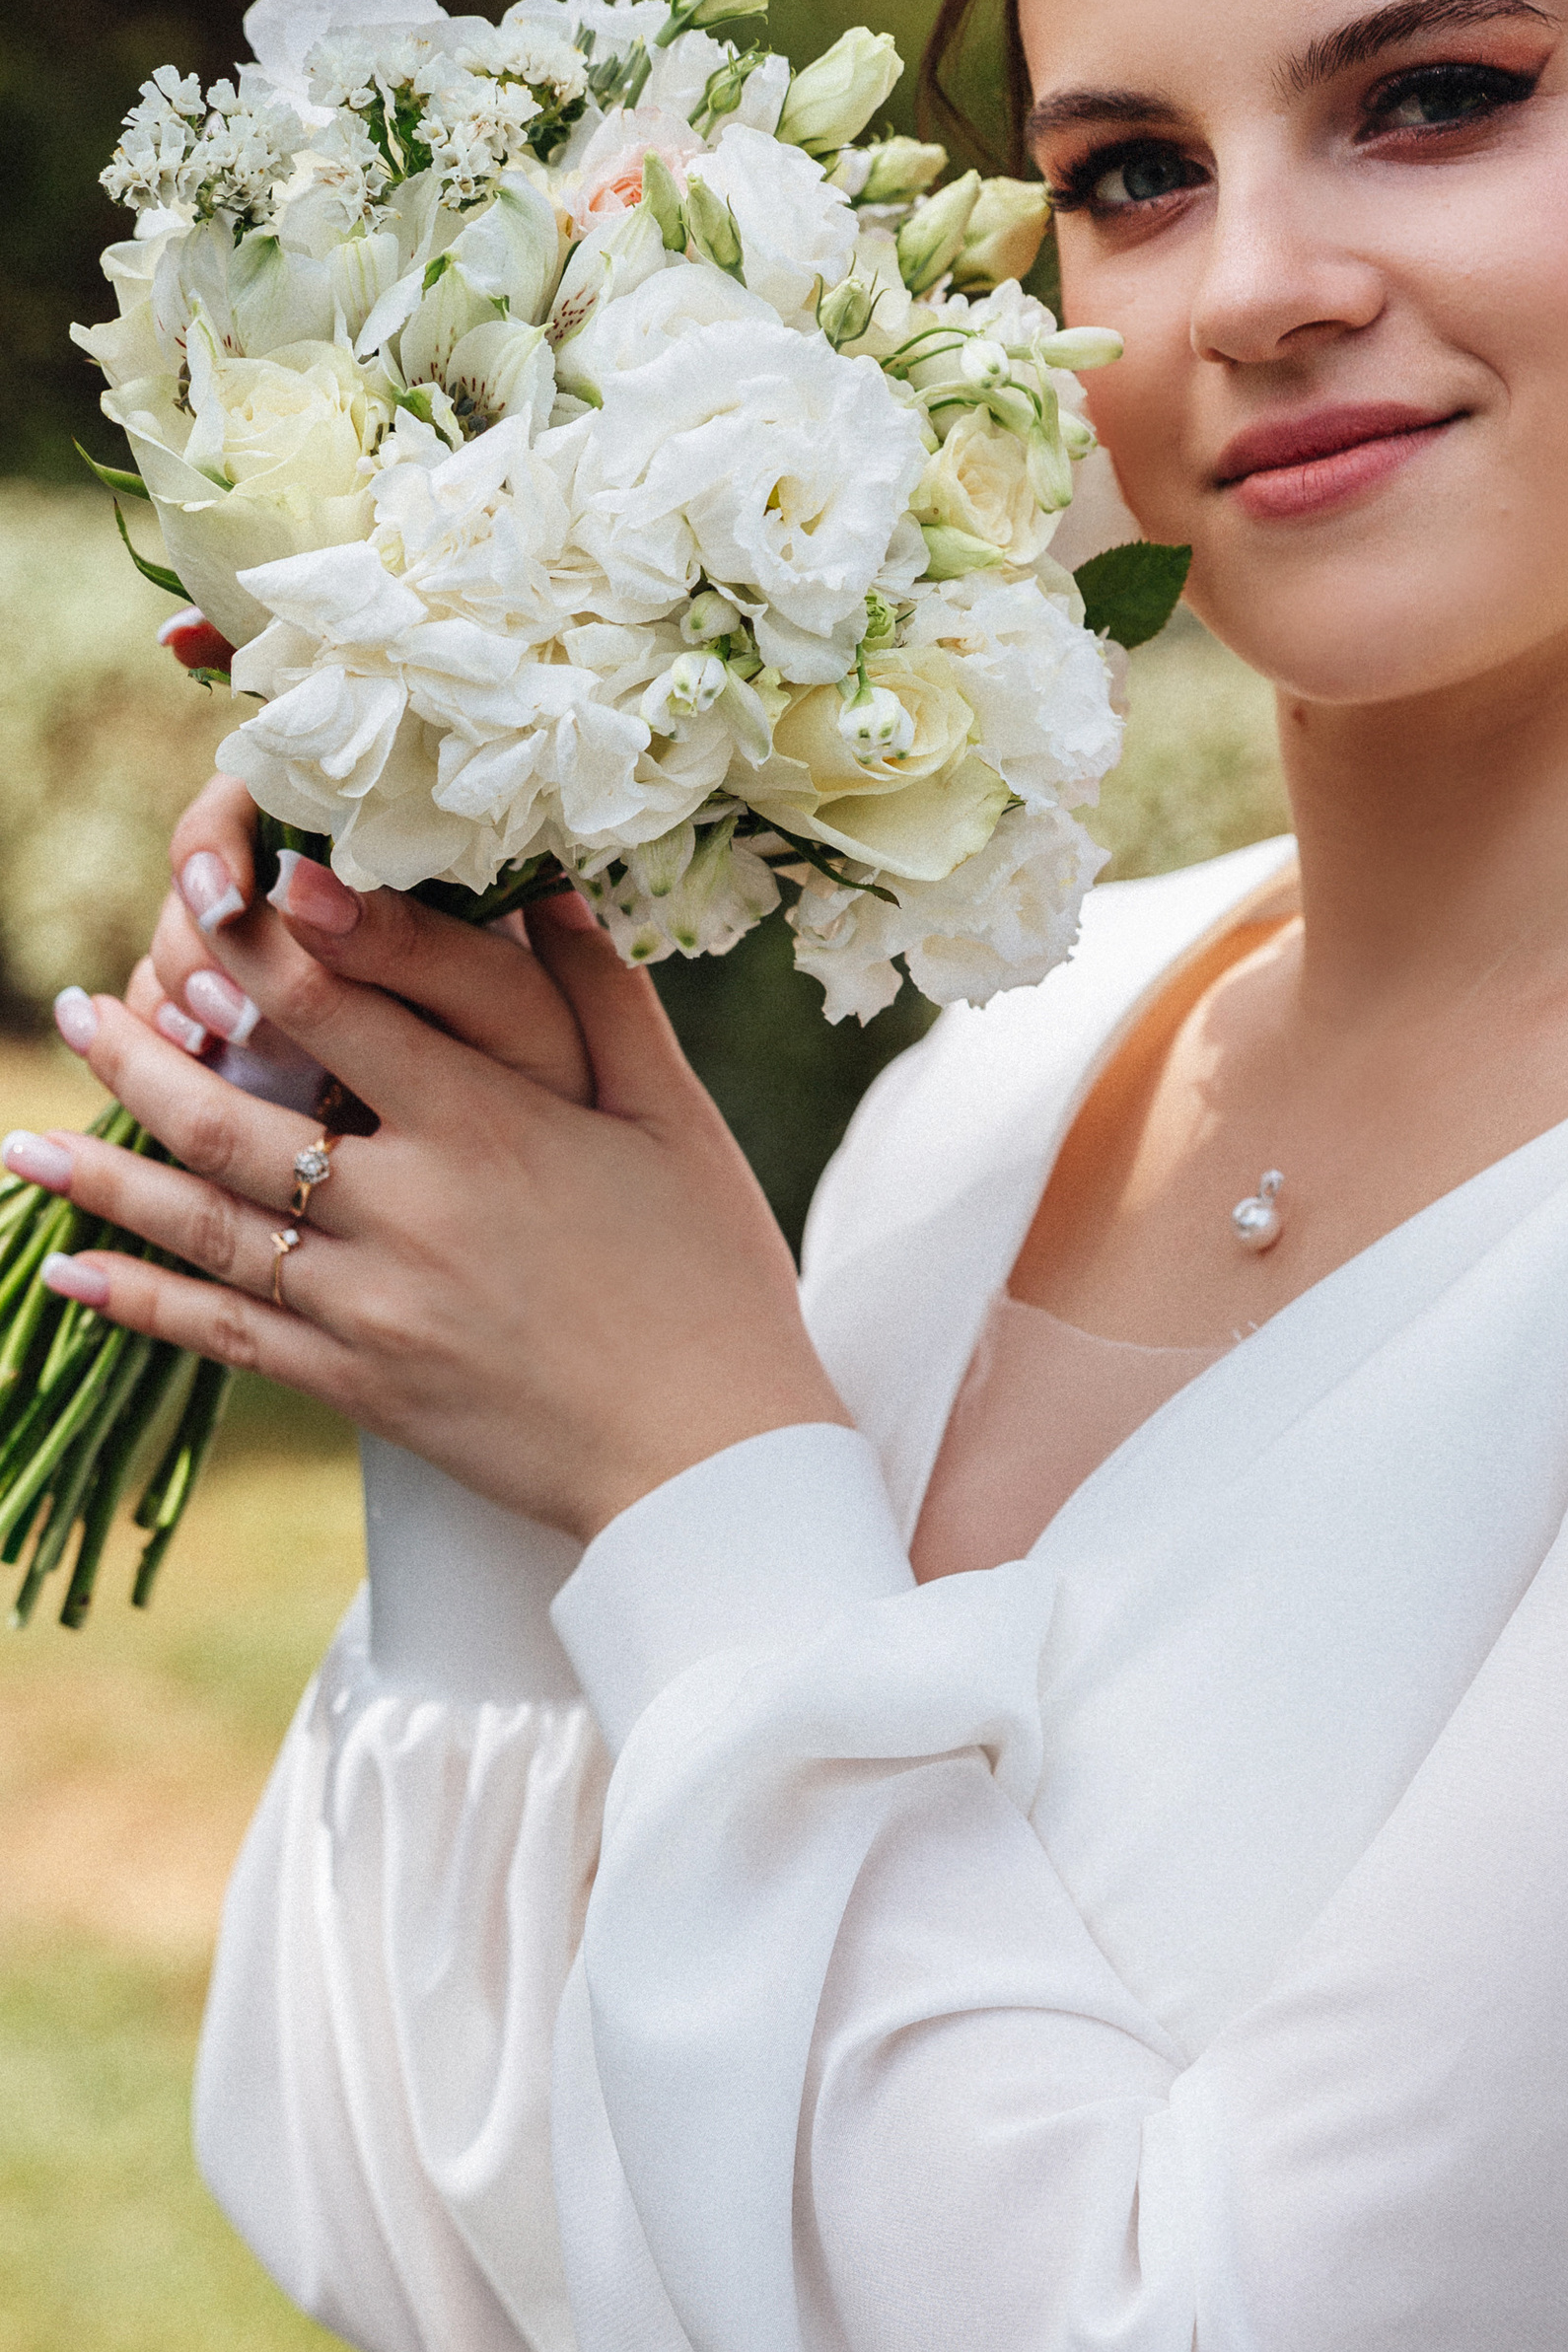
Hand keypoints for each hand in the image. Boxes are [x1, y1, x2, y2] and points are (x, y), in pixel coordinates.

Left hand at [22, 868, 845, 1544]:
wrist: (709, 1460)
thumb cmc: (715, 1278)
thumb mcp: (676, 1122)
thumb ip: (604, 999)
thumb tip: (544, 891)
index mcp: (487, 1124)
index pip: (335, 1003)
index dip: (255, 937)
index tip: (197, 892)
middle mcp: (407, 1208)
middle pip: (231, 1114)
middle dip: (141, 1053)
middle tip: (81, 1005)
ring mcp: (370, 1305)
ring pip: (204, 1223)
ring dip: (103, 1174)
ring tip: (26, 1138)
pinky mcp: (360, 1386)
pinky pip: (224, 1334)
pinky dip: (139, 1302)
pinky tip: (73, 1274)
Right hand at [122, 779, 597, 1105]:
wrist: (553, 1183)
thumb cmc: (552, 1076)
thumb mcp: (508, 1011)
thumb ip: (419, 944)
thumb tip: (304, 885)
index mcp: (396, 855)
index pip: (266, 793)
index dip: (223, 838)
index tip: (225, 895)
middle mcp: (325, 895)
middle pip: (209, 870)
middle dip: (201, 925)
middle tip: (225, 997)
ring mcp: (274, 965)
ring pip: (182, 940)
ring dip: (182, 982)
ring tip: (220, 1036)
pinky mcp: (240, 1036)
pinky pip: (168, 1013)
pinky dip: (168, 1036)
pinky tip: (192, 1064)